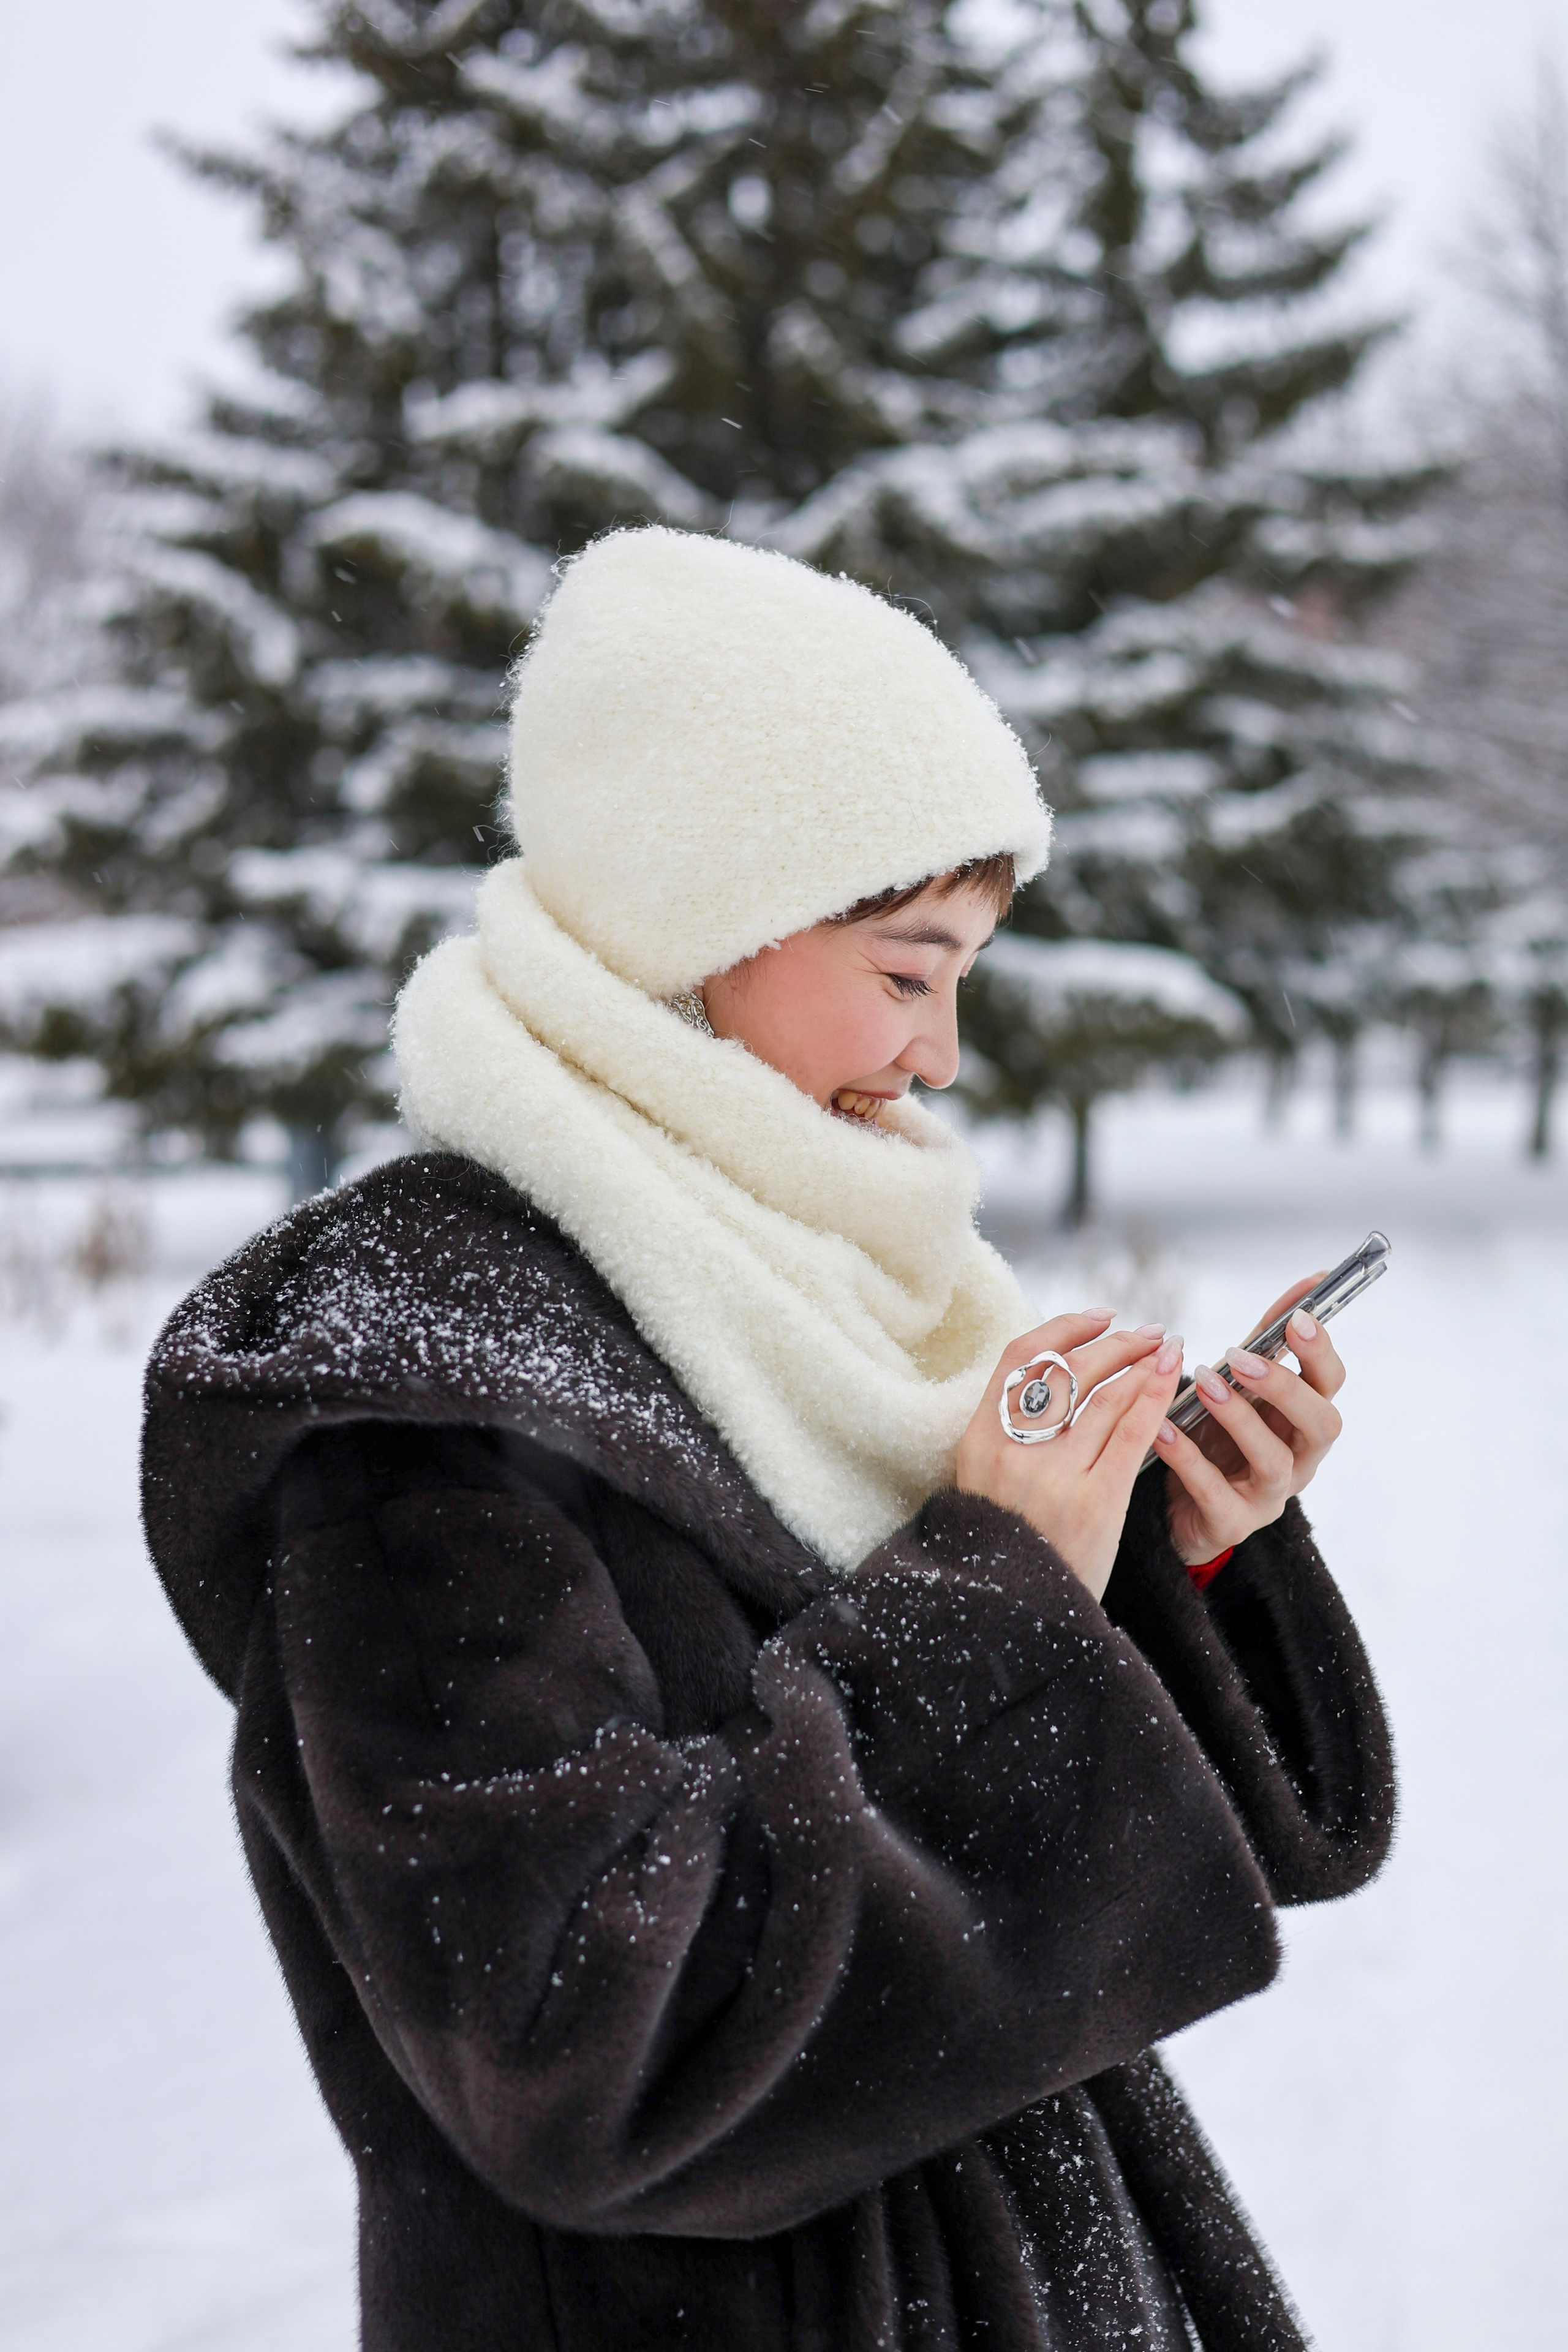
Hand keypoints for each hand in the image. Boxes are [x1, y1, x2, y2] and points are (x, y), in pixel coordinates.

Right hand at [955, 1313, 1185, 1601]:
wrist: (1020, 1615)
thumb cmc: (1012, 1546)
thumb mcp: (989, 1483)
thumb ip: (1012, 1435)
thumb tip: (1060, 1377)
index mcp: (978, 1440)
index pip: (1018, 1359)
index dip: (1061, 1328)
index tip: (1096, 1317)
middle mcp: (1012, 1451)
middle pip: (1068, 1371)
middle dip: (1114, 1343)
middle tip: (1146, 1332)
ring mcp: (1052, 1476)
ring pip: (1103, 1397)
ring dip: (1141, 1364)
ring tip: (1166, 1351)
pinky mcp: (1094, 1501)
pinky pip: (1130, 1435)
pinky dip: (1153, 1398)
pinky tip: (1173, 1379)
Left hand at [1151, 1275, 1345, 1567]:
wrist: (1177, 1507)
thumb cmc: (1217, 1436)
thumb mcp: (1241, 1385)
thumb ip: (1268, 1337)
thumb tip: (1311, 1280)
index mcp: (1303, 1421)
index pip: (1331, 1385)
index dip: (1321, 1351)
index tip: (1299, 1317)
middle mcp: (1299, 1460)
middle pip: (1322, 1425)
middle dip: (1285, 1387)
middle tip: (1241, 1357)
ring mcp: (1269, 1496)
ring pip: (1274, 1460)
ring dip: (1239, 1418)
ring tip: (1202, 1383)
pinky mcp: (1232, 1524)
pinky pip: (1215, 1492)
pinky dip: (1188, 1458)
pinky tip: (1160, 1427)